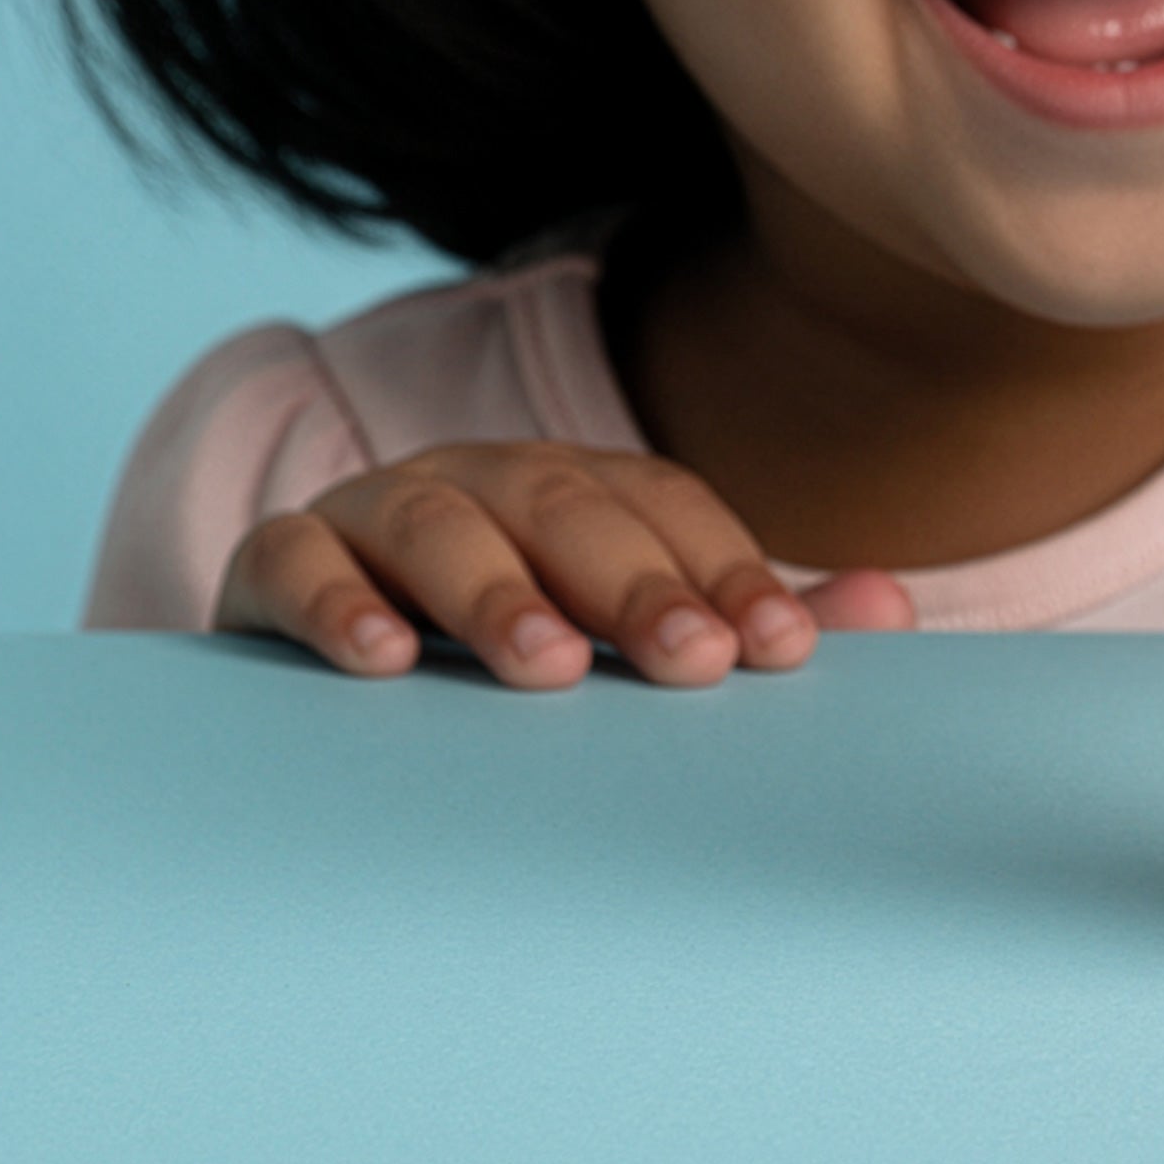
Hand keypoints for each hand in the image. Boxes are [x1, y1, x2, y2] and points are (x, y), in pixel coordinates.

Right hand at [214, 440, 915, 686]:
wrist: (322, 684)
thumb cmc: (512, 652)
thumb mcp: (627, 637)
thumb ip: (746, 624)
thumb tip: (890, 608)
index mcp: (581, 487)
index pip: (669, 507)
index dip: (729, 571)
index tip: (783, 654)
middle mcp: (486, 479)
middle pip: (566, 506)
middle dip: (634, 584)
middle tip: (692, 663)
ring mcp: (376, 509)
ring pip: (437, 520)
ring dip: (497, 593)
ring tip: (549, 669)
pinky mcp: (272, 562)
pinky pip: (292, 559)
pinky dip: (337, 602)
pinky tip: (384, 663)